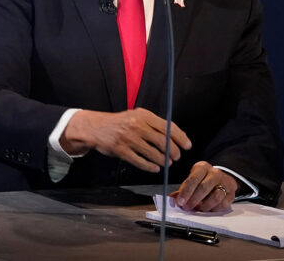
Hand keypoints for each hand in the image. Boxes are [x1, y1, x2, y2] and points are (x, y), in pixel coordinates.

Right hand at [60, 108, 190, 172]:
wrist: (96, 127)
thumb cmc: (120, 123)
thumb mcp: (136, 116)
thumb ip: (153, 124)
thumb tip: (175, 136)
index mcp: (143, 115)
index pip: (167, 126)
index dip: (180, 137)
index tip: (187, 145)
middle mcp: (136, 125)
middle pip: (162, 141)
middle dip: (173, 151)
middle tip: (177, 156)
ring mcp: (128, 138)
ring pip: (153, 153)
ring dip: (163, 160)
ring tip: (166, 163)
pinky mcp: (120, 150)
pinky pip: (140, 161)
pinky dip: (150, 166)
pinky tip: (155, 168)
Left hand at [170, 161, 237, 211]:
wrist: (222, 178)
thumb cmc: (204, 179)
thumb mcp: (193, 179)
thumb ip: (183, 189)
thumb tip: (173, 198)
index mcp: (203, 167)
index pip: (193, 179)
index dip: (185, 192)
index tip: (180, 201)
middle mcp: (215, 173)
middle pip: (204, 188)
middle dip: (193, 200)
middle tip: (187, 207)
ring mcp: (225, 183)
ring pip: (215, 197)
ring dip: (204, 206)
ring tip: (197, 209)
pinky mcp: (231, 193)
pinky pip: (223, 204)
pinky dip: (214, 209)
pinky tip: (208, 210)